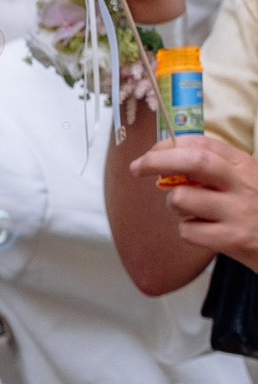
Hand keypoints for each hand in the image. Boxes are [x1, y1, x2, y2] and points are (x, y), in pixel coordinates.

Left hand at [134, 130, 257, 261]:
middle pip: (193, 162)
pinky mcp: (233, 239)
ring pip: (182, 199)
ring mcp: (238, 211)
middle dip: (157, 161)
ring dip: (174, 204)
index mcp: (243, 164)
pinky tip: (206, 232)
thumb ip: (214, 169)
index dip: (170, 145)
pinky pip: (188, 231)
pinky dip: (188, 232)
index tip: (151, 152)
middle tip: (137, 167)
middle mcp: (242, 183)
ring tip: (191, 211)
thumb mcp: (244, 180)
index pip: (202, 143)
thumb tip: (167, 160)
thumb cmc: (256, 209)